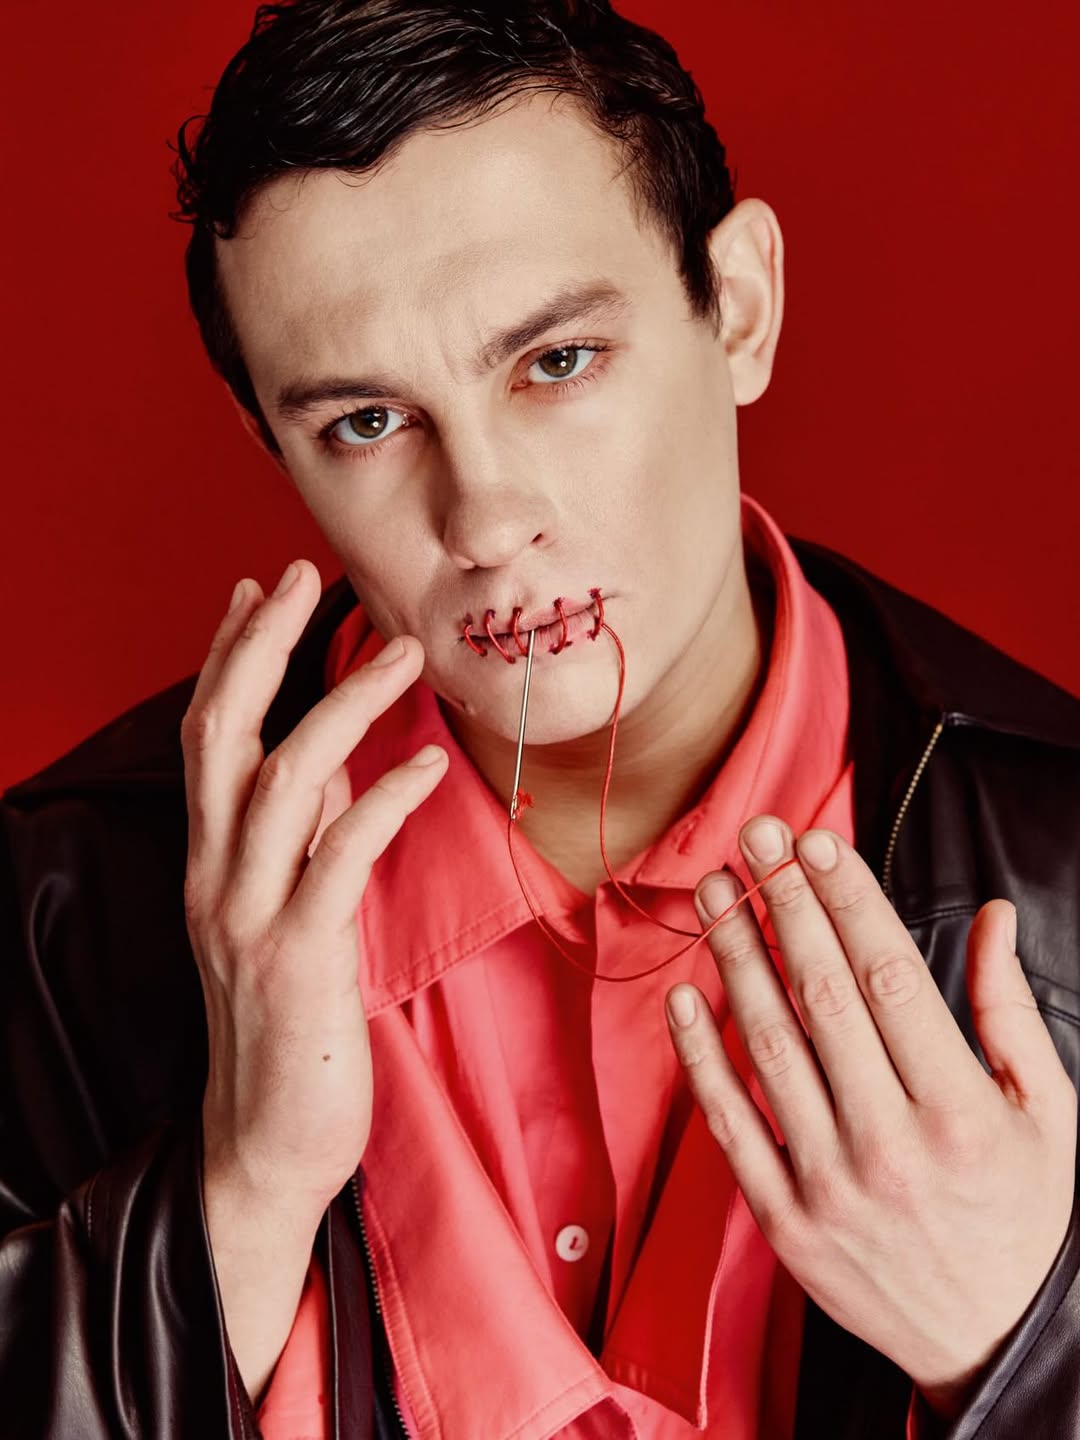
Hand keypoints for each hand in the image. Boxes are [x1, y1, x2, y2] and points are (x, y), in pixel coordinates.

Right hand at [181, 560, 447, 1398]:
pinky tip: (424, 762)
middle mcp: (215, 877)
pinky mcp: (301, 958)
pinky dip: (383, 799)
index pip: (206, 735)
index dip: (229, 656)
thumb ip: (303, 838)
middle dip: (261, 646)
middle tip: (305, 576)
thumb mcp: (285, 915)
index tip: (261, 590)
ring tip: (400, 651)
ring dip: (343, 705)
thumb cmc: (288, 1021)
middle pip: (222, 734)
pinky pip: (339, 858)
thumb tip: (339, 761)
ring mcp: (250, 916)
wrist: (266, 1141)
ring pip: (282, 780)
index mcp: (210, 862)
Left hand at [665, 816, 1076, 1414]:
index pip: (890, 977)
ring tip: (714, 891)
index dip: (847, 901)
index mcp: (960, 1109)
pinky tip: (684, 996)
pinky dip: (701, 1058)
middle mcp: (890, 1143)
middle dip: (783, 904)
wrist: (989, 1341)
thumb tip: (994, 916)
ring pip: (768, 1047)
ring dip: (736, 959)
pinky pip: (730, 1124)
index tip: (814, 843)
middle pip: (822, 997)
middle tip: (753, 836)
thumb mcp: (1046, 1112)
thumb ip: (1010, 1009)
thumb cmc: (1019, 1215)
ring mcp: (828, 1184)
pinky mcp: (784, 1219)